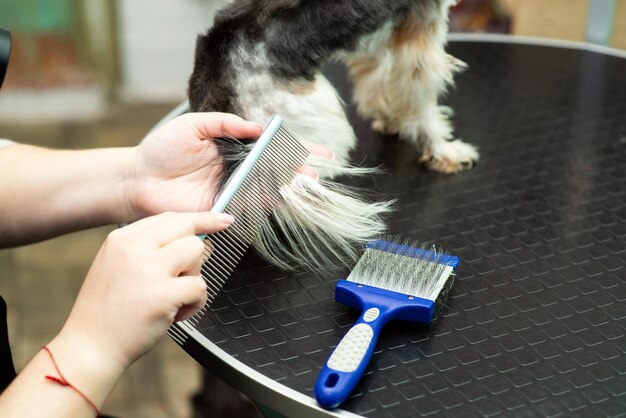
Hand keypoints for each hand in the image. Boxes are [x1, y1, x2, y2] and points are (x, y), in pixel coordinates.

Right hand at [52, 211, 233, 374]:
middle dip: (198, 249)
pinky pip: (200, 286)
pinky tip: (175, 313)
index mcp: (122, 239)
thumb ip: (151, 248)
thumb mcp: (118, 266)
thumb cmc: (108, 311)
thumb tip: (197, 239)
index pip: (170, 217)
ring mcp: (149, 270)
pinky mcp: (163, 294)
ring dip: (194, 276)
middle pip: (187, 228)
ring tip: (173, 296)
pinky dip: (195, 303)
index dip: (200, 219)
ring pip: (197, 252)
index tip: (221, 219)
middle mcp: (135, 248)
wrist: (91, 347)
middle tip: (189, 272)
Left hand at [128, 112, 334, 219]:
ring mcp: (231, 190)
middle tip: (317, 173)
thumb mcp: (193, 125)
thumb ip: (225, 123)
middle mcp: (237, 169)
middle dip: (301, 172)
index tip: (323, 153)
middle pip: (277, 171)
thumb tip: (258, 128)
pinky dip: (265, 202)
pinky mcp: (221, 208)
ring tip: (307, 184)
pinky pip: (248, 206)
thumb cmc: (162, 149)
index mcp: (234, 147)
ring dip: (289, 188)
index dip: (299, 148)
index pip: (272, 146)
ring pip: (268, 189)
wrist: (138, 178)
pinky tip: (280, 198)